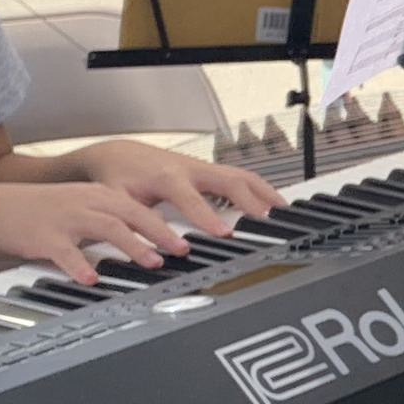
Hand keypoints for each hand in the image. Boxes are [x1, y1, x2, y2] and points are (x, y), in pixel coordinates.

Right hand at [0, 181, 191, 289]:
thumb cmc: (37, 213)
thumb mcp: (79, 209)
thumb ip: (109, 221)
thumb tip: (142, 241)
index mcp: (97, 196)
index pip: (140, 206)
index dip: (167, 221)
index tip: (190, 237)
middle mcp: (85, 203)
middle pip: (131, 213)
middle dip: (161, 232)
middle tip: (183, 249)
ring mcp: (66, 218)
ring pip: (106, 228)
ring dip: (133, 246)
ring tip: (151, 262)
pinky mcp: (44, 236)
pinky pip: (66, 253)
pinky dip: (81, 266)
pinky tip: (92, 279)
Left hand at [61, 138, 281, 235]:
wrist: (119, 154)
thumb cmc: (119, 178)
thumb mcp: (119, 202)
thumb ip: (134, 224)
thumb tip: (146, 248)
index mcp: (167, 178)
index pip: (192, 199)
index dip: (208, 217)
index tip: (225, 233)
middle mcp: (189, 169)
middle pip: (229, 181)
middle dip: (250, 201)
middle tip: (269, 222)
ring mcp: (202, 167)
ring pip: (240, 175)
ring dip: (263, 192)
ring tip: (284, 212)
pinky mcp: (209, 169)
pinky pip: (240, 176)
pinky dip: (259, 189)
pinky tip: (273, 203)